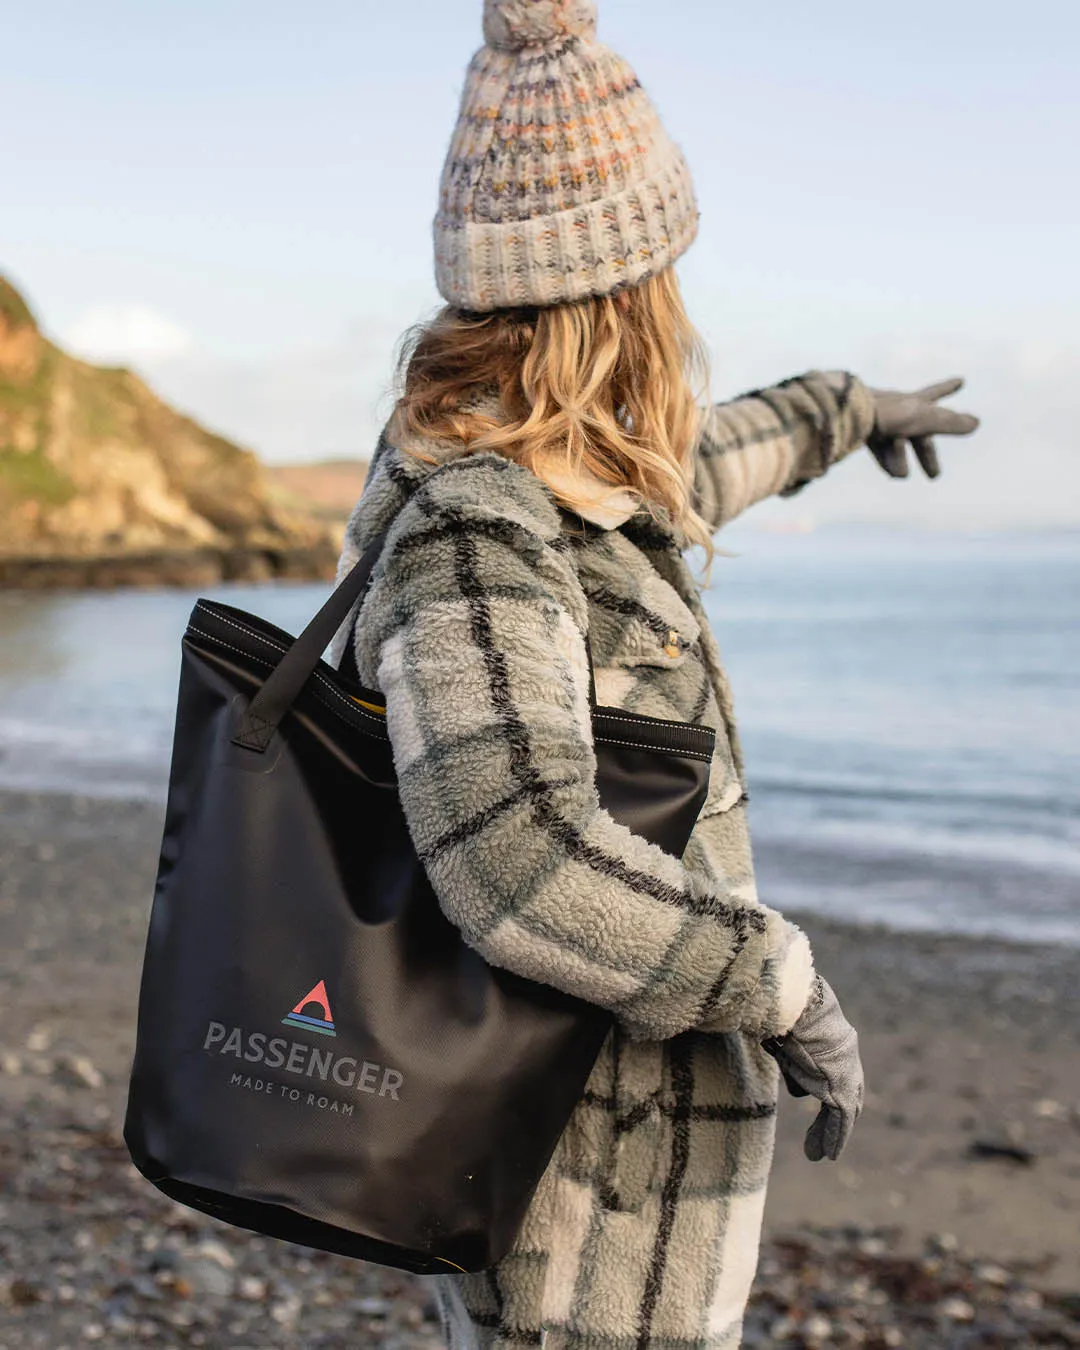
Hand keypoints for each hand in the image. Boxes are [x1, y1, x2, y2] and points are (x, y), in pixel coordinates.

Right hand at [762, 975, 864, 1161]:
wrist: (803, 1007)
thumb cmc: (786, 1010)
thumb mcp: (784, 1031)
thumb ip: (784, 1047)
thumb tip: (773, 1058)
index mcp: (834, 1041)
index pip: (832, 1072)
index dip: (822, 1090)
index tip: (807, 1099)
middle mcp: (846, 1060)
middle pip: (842, 1096)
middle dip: (830, 1119)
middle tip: (819, 1137)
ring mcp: (847, 1075)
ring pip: (841, 1113)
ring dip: (829, 1134)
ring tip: (817, 1154)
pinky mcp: (842, 1090)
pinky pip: (839, 1121)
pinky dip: (833, 1138)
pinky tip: (827, 1155)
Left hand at [867, 377, 979, 478]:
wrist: (844, 414)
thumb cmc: (887, 413)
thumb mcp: (924, 419)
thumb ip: (950, 423)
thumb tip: (977, 423)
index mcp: (912, 402)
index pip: (935, 395)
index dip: (948, 389)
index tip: (961, 379)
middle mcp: (894, 409)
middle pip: (917, 436)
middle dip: (926, 456)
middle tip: (934, 475)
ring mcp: (875, 422)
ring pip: (895, 447)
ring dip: (900, 458)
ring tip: (900, 473)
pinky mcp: (859, 435)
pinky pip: (877, 453)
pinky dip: (887, 462)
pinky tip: (894, 472)